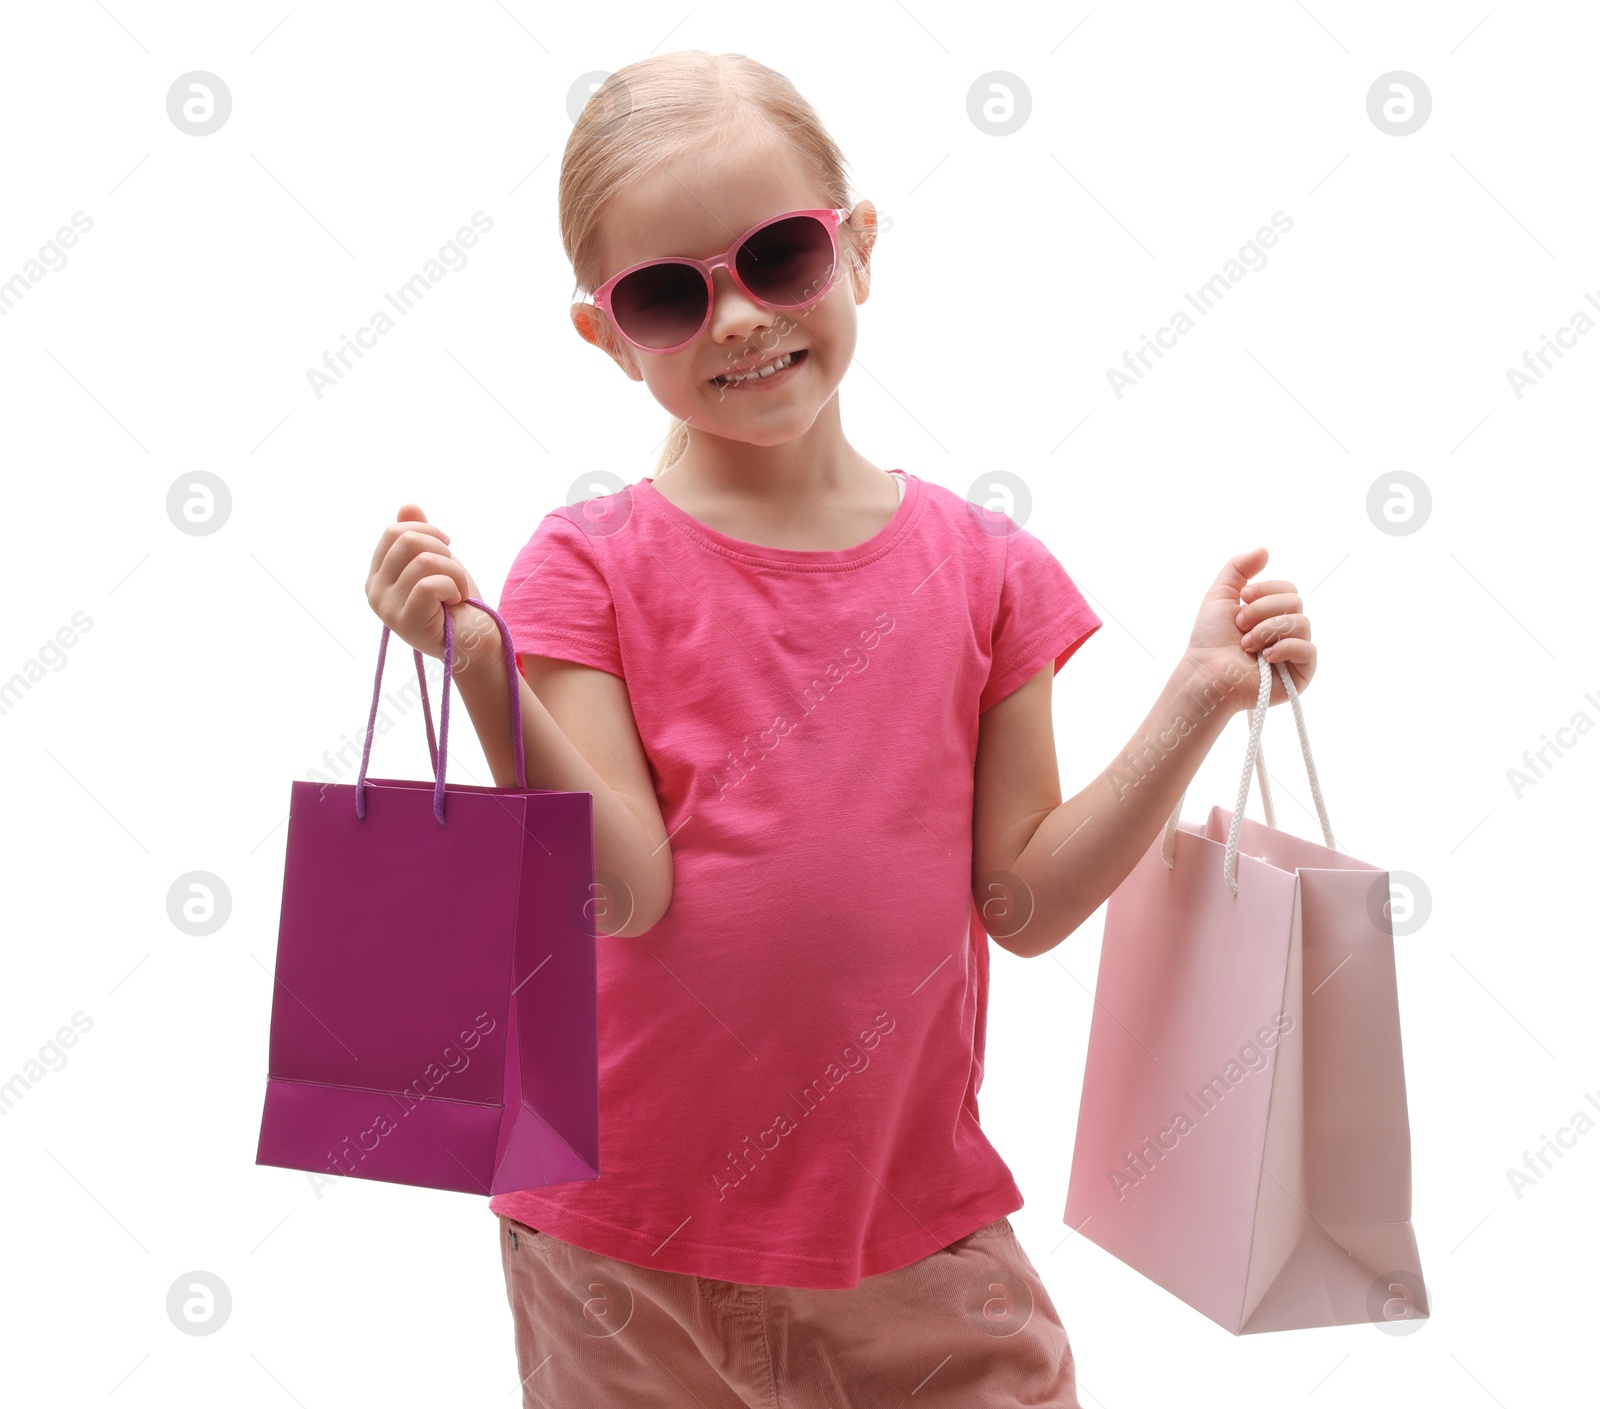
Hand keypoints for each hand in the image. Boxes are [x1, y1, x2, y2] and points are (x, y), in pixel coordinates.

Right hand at [365, 504, 496, 665]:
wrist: (476, 642)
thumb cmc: (456, 603)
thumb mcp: (438, 561)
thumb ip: (419, 535)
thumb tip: (408, 507)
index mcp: (378, 575)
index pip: (393, 532)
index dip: (427, 532)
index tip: (447, 549)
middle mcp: (374, 591)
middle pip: (407, 540)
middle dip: (443, 550)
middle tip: (454, 574)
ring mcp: (386, 608)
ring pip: (424, 560)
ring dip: (454, 572)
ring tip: (457, 591)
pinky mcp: (405, 622)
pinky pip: (430, 583)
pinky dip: (452, 586)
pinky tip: (455, 601)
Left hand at [1185, 547, 1315, 713]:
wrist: (1206, 673)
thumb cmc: (1210, 639)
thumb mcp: (1220, 595)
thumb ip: (1239, 569)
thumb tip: (1265, 550)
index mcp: (1272, 613)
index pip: (1288, 589)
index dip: (1266, 591)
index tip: (1242, 599)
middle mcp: (1286, 631)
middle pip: (1295, 603)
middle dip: (1262, 611)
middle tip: (1240, 626)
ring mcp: (1294, 652)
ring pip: (1302, 623)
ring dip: (1268, 630)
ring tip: (1246, 644)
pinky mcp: (1300, 674)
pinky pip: (1309, 650)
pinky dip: (1286, 648)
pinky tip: (1265, 657)